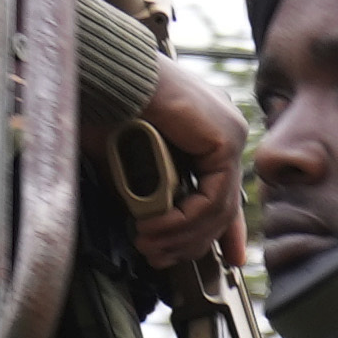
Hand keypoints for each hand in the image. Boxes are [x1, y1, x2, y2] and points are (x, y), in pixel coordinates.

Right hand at [119, 60, 253, 287]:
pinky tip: (156, 228)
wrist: (107, 77)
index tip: (228, 260)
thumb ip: (148, 190)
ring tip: (148, 245)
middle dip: (192, 242)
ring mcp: (230, 134)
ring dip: (181, 236)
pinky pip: (213, 198)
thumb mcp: (131, 160)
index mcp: (209, 134)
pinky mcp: (225, 138)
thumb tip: (150, 225)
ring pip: (219, 209)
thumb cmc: (108, 107)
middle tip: (159, 259)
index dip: (226, 232)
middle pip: (224, 207)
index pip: (225, 192)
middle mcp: (225, 133)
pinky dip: (184, 220)